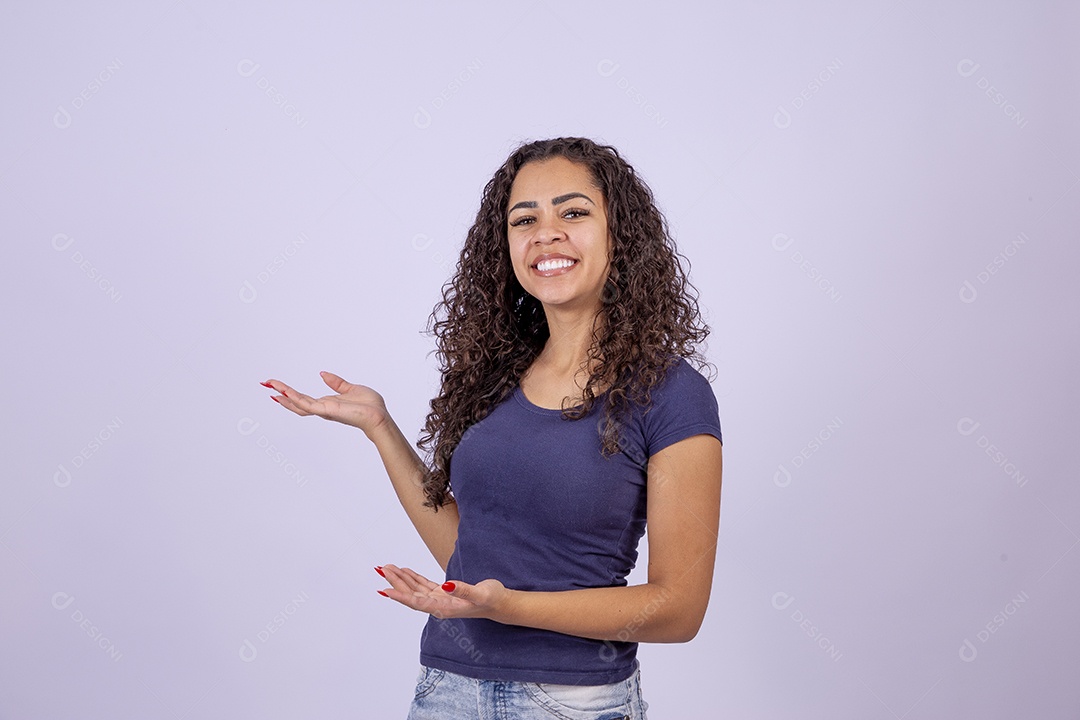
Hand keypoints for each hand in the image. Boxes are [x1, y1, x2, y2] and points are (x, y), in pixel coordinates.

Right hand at [262, 371, 388, 433]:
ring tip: (270, 384)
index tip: (276, 386)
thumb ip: (336, 382)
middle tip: (265, 383)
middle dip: (280, 392)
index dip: (288, 393)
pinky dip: (295, 398)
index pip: (303, 399)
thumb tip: (321, 374)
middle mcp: (322, 409)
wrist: (379, 416)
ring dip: (283, 394)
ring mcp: (323, 411)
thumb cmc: (370, 406)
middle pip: (295, 402)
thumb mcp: (350, 388)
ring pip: (298, 403)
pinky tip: (284, 392)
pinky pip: (307, 405)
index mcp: (327, 403)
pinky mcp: (327, 411)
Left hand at [377, 564, 509, 620]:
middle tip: (382, 569)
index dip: (401, 596)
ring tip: (388, 568)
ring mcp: (440, 600)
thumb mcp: (481, 594)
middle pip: (412, 595)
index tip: (385, 590)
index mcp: (445, 608)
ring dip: (402, 579)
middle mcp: (439, 606)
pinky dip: (413, 578)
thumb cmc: (492, 599)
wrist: (501, 604)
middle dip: (396, 582)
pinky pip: (424, 586)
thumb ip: (463, 590)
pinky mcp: (443, 594)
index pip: (418, 602)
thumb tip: (446, 586)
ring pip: (415, 590)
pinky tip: (405, 571)